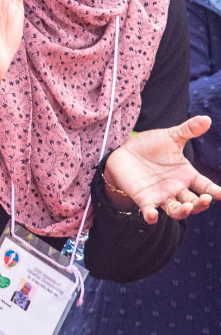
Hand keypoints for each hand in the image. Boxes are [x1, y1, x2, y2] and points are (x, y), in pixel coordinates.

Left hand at [105, 116, 219, 223]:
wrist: (123, 151)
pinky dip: (151, 216)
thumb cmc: (150, 146)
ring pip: (176, 210)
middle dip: (201, 203)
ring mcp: (161, 195)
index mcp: (186, 175)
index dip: (214, 191)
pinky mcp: (144, 199)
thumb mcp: (170, 137)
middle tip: (205, 199)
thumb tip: (207, 118)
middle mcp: (176, 188)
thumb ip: (188, 130)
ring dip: (183, 211)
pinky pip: (149, 211)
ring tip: (187, 207)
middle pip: (194, 202)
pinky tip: (152, 216)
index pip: (205, 186)